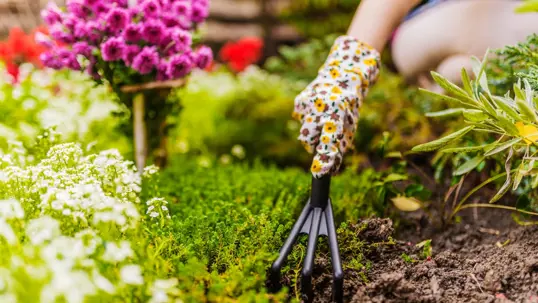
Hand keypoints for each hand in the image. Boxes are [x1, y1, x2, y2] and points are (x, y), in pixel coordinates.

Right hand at [292, 36, 380, 177]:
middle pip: (308, 141)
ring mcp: (308, 104)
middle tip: (325, 134)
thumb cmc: (349, 106)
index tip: (319, 173)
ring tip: (322, 120)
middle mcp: (321, 108)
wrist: (343, 73)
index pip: (329, 141)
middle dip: (314, 144)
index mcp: (339, 114)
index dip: (325, 158)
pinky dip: (307, 119)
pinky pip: (299, 120)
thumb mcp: (350, 126)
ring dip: (311, 132)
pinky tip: (316, 109)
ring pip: (303, 133)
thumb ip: (340, 148)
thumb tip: (331, 171)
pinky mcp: (299, 101)